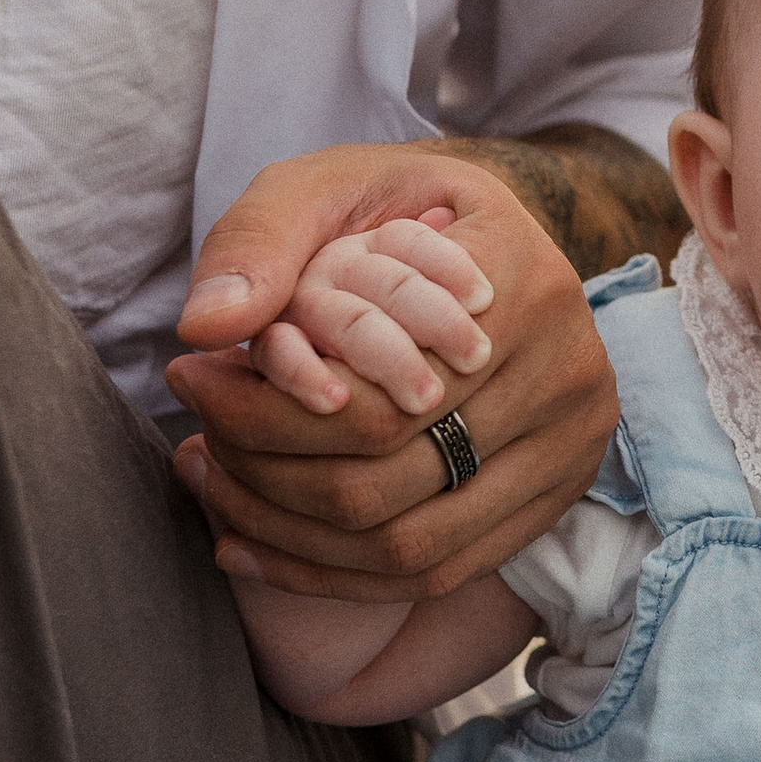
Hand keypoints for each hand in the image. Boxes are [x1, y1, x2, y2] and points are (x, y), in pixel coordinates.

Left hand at [166, 145, 615, 602]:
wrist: (492, 243)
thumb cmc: (396, 212)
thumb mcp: (326, 187)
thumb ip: (259, 242)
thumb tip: (205, 329)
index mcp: (521, 278)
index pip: (377, 389)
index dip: (264, 406)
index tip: (188, 380)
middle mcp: (568, 369)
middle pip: (387, 475)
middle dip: (264, 474)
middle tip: (193, 446)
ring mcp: (572, 446)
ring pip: (407, 542)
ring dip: (288, 536)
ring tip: (214, 487)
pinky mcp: (558, 497)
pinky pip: (437, 571)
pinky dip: (332, 575)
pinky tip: (256, 545)